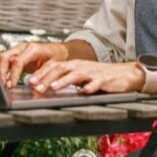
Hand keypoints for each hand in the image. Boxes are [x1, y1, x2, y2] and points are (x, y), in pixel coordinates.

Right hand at [0, 42, 69, 88]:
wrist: (57, 50)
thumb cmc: (56, 56)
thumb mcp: (54, 66)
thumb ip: (42, 74)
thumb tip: (32, 83)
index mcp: (33, 48)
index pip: (17, 61)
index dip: (13, 74)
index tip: (11, 85)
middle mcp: (22, 47)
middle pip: (4, 57)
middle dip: (1, 72)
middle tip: (3, 86)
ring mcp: (17, 50)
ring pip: (1, 58)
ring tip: (2, 84)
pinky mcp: (14, 55)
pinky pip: (3, 61)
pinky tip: (2, 79)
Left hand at [26, 60, 144, 94]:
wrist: (125, 74)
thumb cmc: (102, 77)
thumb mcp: (82, 77)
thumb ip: (68, 80)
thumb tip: (49, 86)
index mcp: (75, 65)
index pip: (55, 67)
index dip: (42, 73)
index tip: (31, 81)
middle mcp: (82, 66)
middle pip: (62, 69)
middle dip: (47, 77)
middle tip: (36, 86)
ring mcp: (93, 72)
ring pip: (76, 74)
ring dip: (64, 81)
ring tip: (54, 87)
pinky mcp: (105, 79)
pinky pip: (97, 82)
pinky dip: (90, 86)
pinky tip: (84, 91)